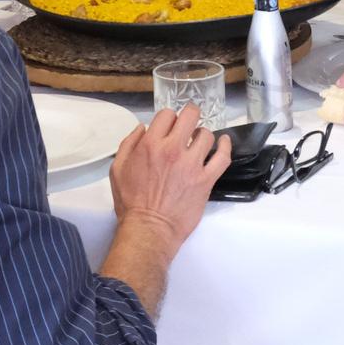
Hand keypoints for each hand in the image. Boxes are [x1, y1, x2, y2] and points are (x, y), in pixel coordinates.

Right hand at [109, 106, 229, 247]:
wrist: (149, 229)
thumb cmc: (131, 202)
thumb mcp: (118, 169)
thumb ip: (128, 144)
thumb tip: (142, 128)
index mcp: (150, 145)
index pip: (167, 115)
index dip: (169, 119)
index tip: (170, 127)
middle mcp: (172, 149)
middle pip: (190, 116)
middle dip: (190, 116)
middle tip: (189, 125)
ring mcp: (192, 164)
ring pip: (206, 135)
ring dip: (202, 136)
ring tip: (199, 143)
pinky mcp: (206, 179)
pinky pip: (223, 157)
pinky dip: (225, 146)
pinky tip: (224, 142)